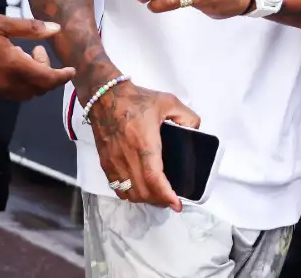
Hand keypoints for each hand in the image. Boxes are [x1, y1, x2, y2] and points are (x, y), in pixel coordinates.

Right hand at [0, 15, 76, 100]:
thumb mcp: (0, 23)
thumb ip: (30, 29)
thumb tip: (56, 30)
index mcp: (14, 67)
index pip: (48, 79)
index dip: (62, 77)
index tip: (71, 71)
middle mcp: (7, 85)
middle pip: (38, 90)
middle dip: (46, 75)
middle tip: (37, 52)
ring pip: (24, 94)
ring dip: (32, 80)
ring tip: (23, 56)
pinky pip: (8, 94)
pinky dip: (17, 84)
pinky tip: (8, 65)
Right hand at [88, 81, 200, 210]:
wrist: (104, 96)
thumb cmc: (136, 99)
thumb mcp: (168, 101)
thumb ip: (187, 117)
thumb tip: (196, 131)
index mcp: (144, 142)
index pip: (153, 177)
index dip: (166, 195)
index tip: (176, 204)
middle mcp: (127, 156)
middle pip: (142, 191)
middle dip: (159, 200)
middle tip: (171, 199)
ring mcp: (113, 161)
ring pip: (129, 193)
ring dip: (145, 199)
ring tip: (157, 196)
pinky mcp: (105, 162)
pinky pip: (116, 187)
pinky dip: (130, 194)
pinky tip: (139, 190)